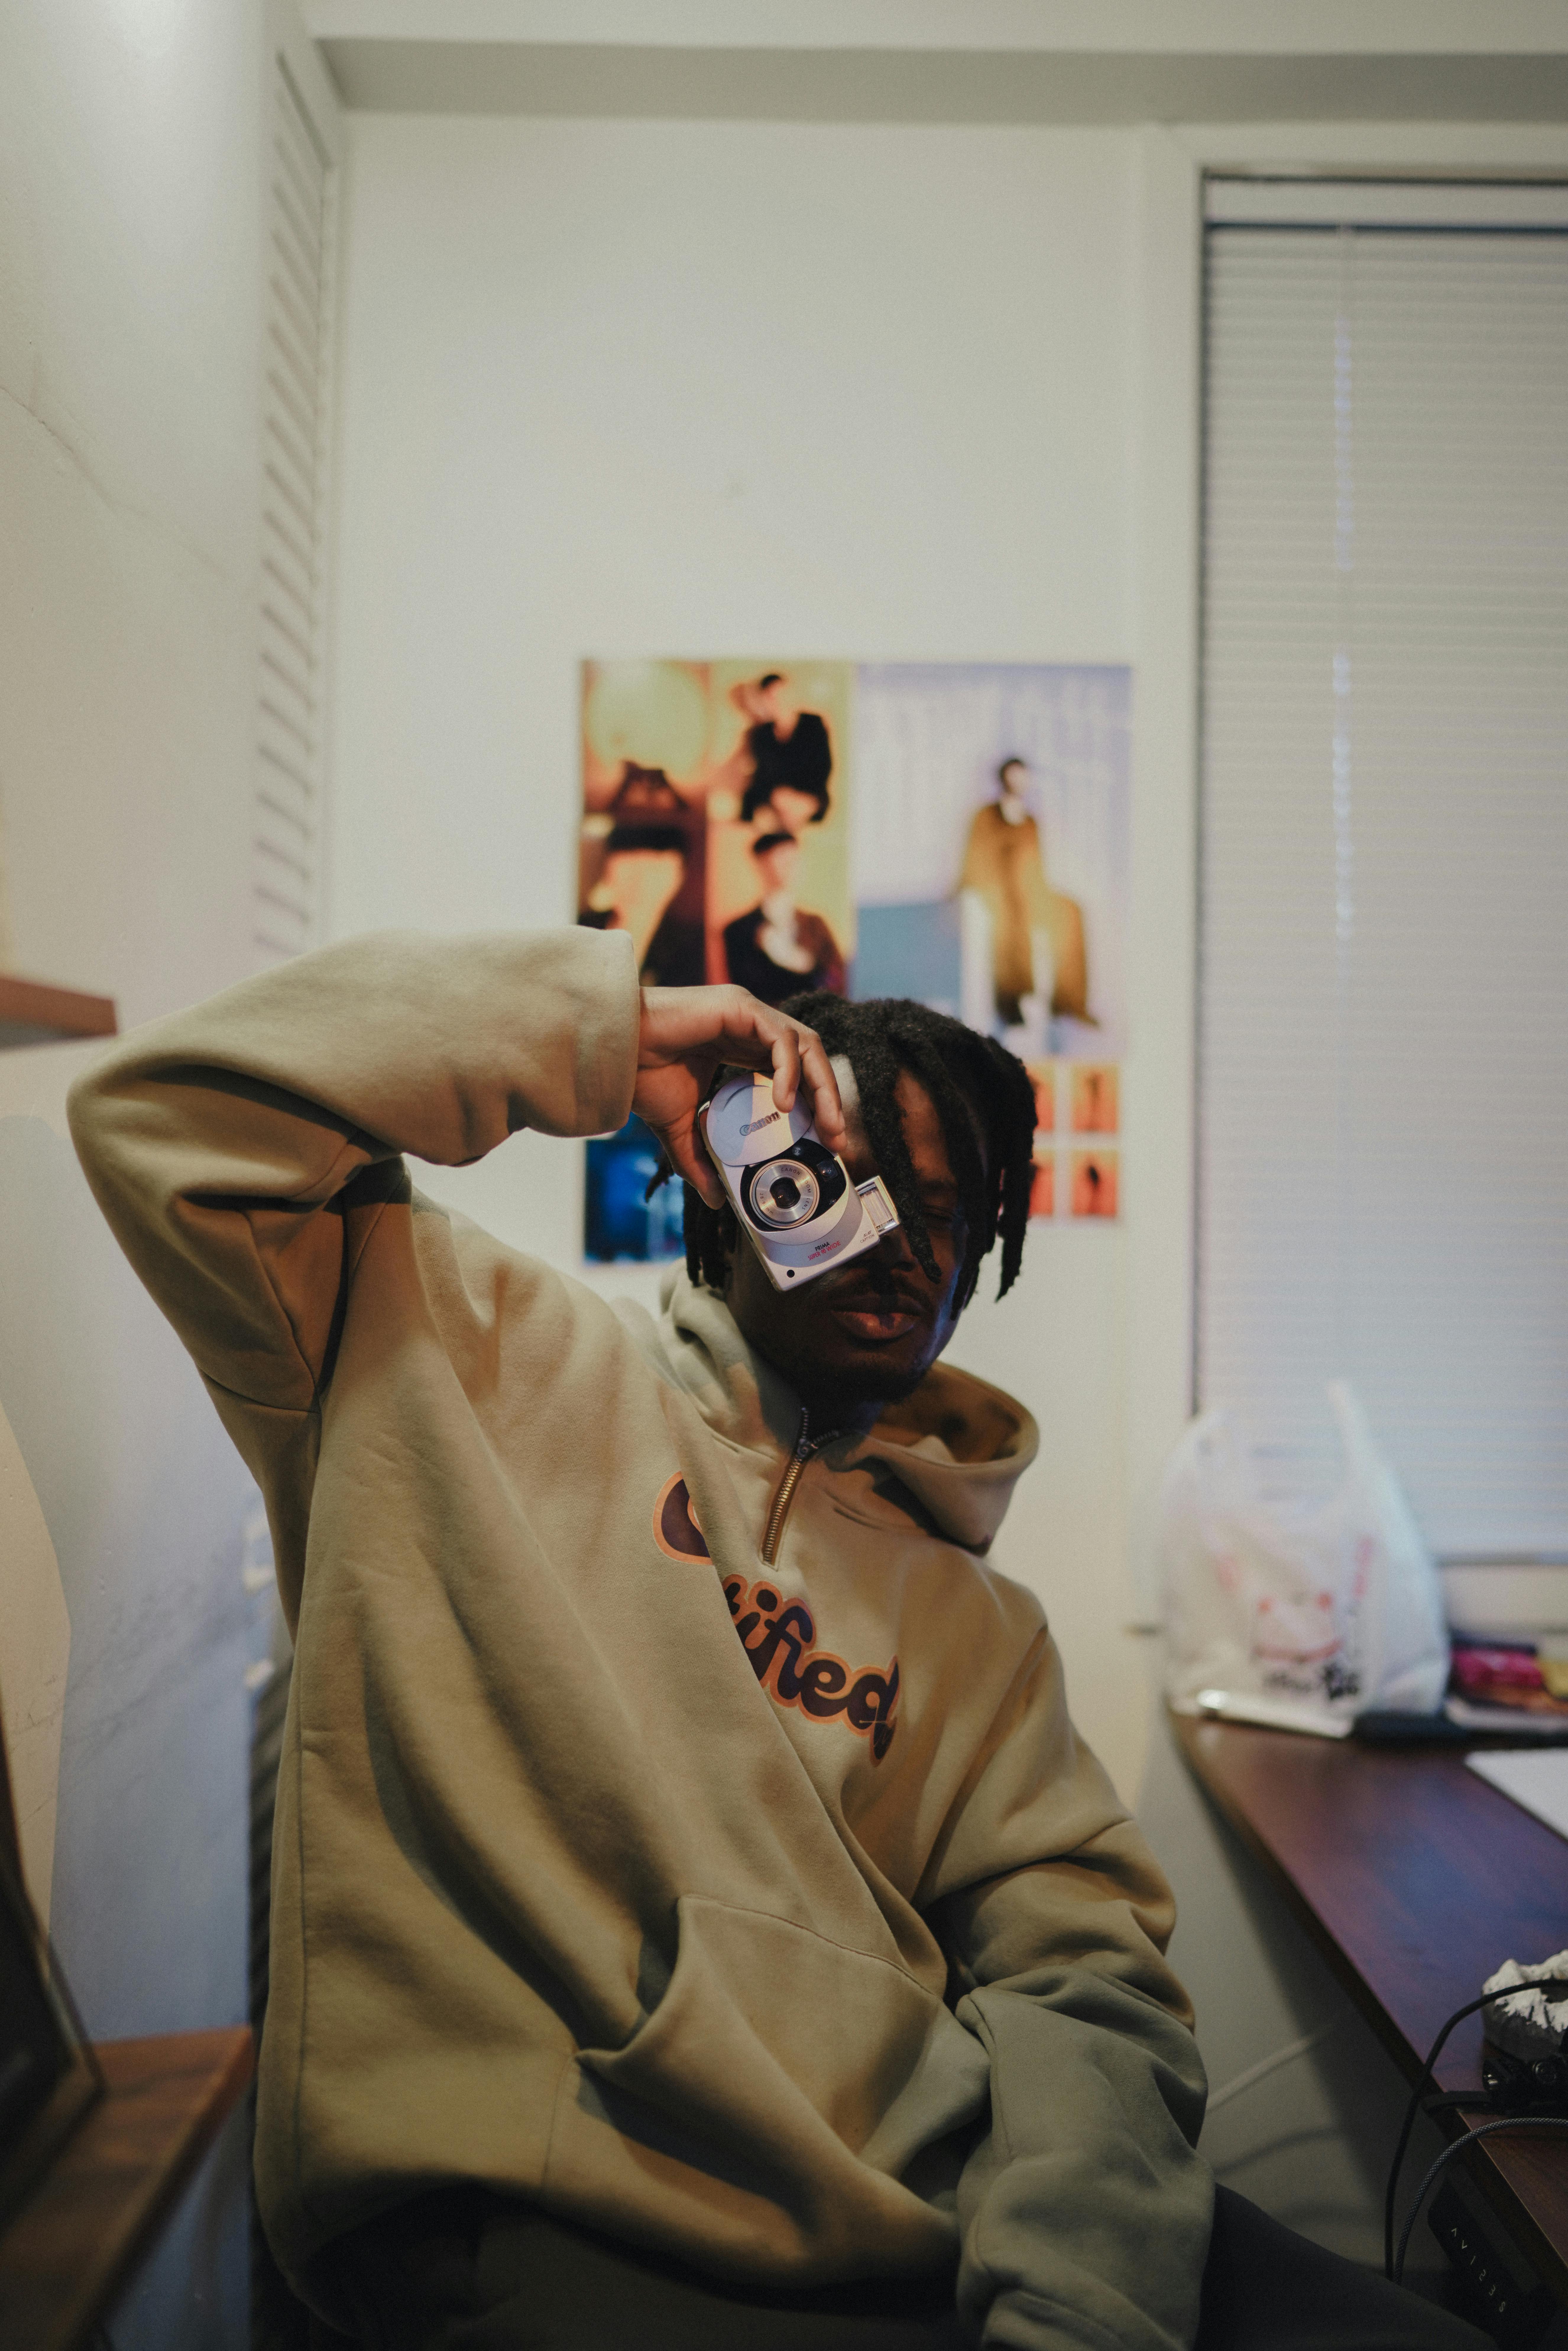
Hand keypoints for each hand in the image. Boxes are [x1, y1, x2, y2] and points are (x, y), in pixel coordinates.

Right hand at [634, 985, 844, 1208]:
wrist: (613, 1054)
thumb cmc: (641, 1077)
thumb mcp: (678, 1129)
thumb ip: (699, 1161)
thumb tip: (715, 1199)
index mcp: (741, 1045)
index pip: (795, 1070)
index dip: (815, 1102)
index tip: (825, 1139)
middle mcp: (750, 1025)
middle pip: (809, 1057)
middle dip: (829, 1098)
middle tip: (836, 1137)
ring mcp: (746, 1012)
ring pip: (805, 1044)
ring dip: (821, 1085)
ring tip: (822, 1123)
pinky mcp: (739, 1005)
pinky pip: (781, 1036)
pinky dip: (789, 1068)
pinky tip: (784, 1100)